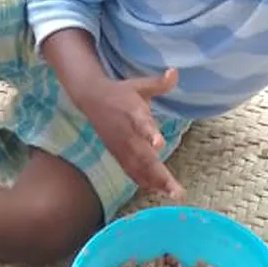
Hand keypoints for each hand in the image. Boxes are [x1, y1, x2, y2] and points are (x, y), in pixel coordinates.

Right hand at [77, 68, 183, 199]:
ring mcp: (120, 146)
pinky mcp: (116, 153)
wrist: (91, 99)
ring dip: (155, 182)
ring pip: (138, 168)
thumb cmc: (121, 92)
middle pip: (143, 156)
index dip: (149, 133)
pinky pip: (131, 170)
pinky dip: (144, 181)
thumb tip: (175, 72)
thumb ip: (158, 83)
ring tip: (172, 194)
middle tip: (176, 190)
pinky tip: (158, 190)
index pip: (141, 123)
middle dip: (160, 174)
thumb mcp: (139, 85)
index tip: (159, 143)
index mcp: (132, 112)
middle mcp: (126, 133)